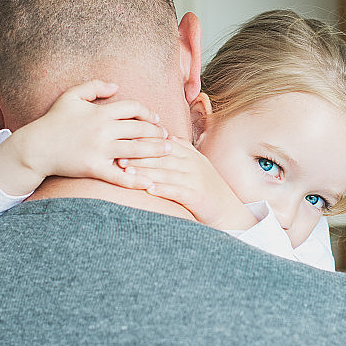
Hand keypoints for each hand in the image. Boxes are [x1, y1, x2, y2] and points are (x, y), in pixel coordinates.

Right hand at [0, 80, 169, 195]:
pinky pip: (120, 176)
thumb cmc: (54, 121)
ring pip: (136, 150)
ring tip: (168, 152)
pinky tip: (150, 183)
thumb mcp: (71, 96)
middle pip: (140, 128)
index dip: (148, 112)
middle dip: (157, 132)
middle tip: (167, 137)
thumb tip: (116, 86)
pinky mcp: (94, 168)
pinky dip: (136, 181)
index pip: (133, 108)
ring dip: (156, 151)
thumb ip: (94, 86)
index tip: (155, 119)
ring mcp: (99, 150)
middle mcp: (103, 130)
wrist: (36, 147)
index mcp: (100, 112)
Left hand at [118, 137, 256, 230]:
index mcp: (188, 155)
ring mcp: (195, 179)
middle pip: (161, 157)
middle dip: (139, 156)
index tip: (124, 141)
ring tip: (128, 171)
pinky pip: (177, 191)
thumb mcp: (197, 164)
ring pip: (166, 173)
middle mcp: (191, 164)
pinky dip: (163, 189)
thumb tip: (167, 135)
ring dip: (146, 171)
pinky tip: (149, 189)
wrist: (227, 210)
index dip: (144, 142)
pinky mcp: (197, 195)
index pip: (163, 144)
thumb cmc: (207, 188)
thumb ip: (183, 149)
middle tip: (118, 156)